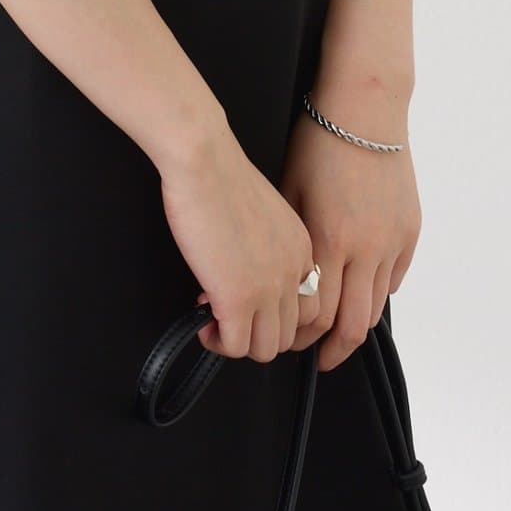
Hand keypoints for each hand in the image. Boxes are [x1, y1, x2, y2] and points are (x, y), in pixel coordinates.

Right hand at [157, 118, 324, 362]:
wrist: (205, 162)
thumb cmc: (223, 175)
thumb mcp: (265, 214)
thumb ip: (269, 246)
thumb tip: (248, 270)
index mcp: (303, 251)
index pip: (309, 308)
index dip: (276, 314)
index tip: (251, 305)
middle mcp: (293, 273)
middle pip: (289, 334)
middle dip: (257, 332)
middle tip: (228, 315)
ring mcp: (268, 289)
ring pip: (266, 348)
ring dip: (238, 342)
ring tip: (214, 322)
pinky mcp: (237, 299)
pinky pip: (235, 346)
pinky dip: (217, 342)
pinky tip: (202, 323)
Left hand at [280, 90, 420, 371]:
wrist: (364, 111)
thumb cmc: (318, 146)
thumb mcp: (290, 195)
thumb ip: (293, 245)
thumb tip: (287, 284)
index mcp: (327, 240)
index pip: (316, 314)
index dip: (302, 336)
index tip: (290, 342)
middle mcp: (364, 248)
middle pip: (352, 324)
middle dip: (332, 350)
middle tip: (318, 357)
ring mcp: (392, 241)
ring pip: (376, 306)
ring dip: (356, 327)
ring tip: (338, 335)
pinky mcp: (410, 230)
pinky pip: (394, 278)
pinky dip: (377, 293)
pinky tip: (360, 294)